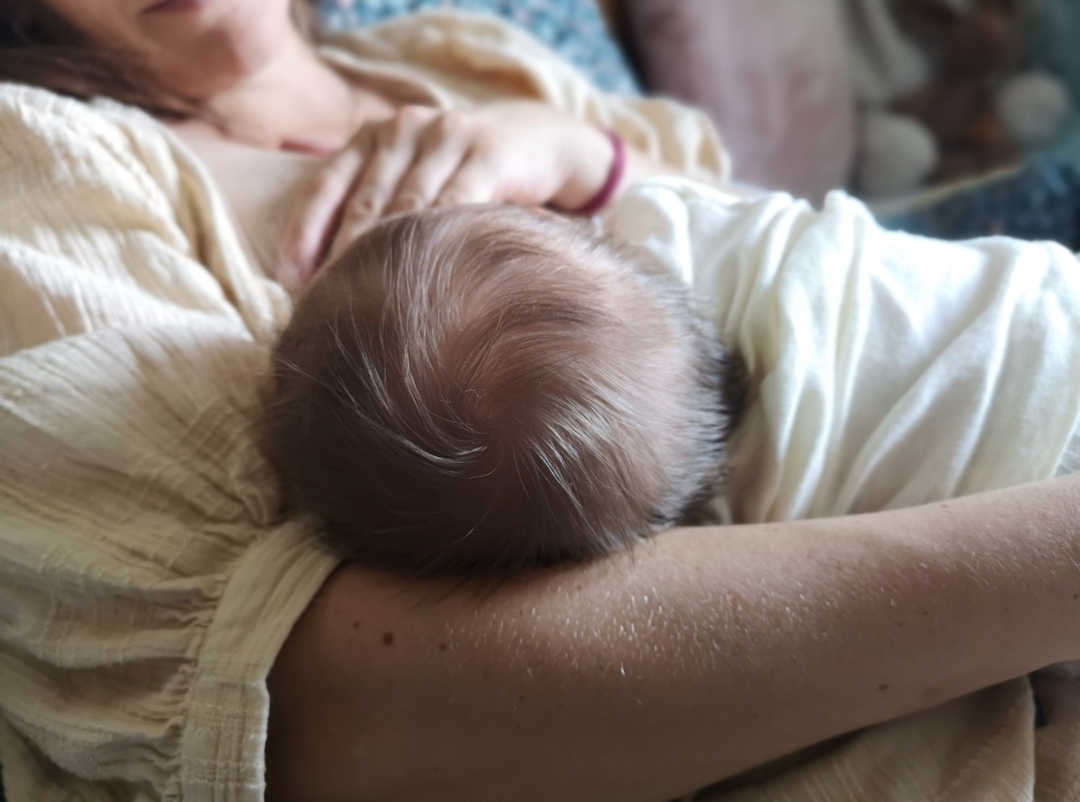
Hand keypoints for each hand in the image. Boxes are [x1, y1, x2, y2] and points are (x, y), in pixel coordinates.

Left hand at [279, 102, 614, 285]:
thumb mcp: (414, 179)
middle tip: (324, 305)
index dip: (304, 234)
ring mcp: (446, 137)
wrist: (536, 141)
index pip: (326, 186)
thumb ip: (377, 207)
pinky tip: (427, 277)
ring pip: (406, 207)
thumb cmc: (462, 174)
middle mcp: (403, 129)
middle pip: (363, 203)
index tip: (290, 281)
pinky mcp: (487, 154)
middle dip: (342, 256)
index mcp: (373, 135)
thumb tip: (326, 275)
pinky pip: (456, 205)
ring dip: (386, 256)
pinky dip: (438, 242)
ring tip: (370, 302)